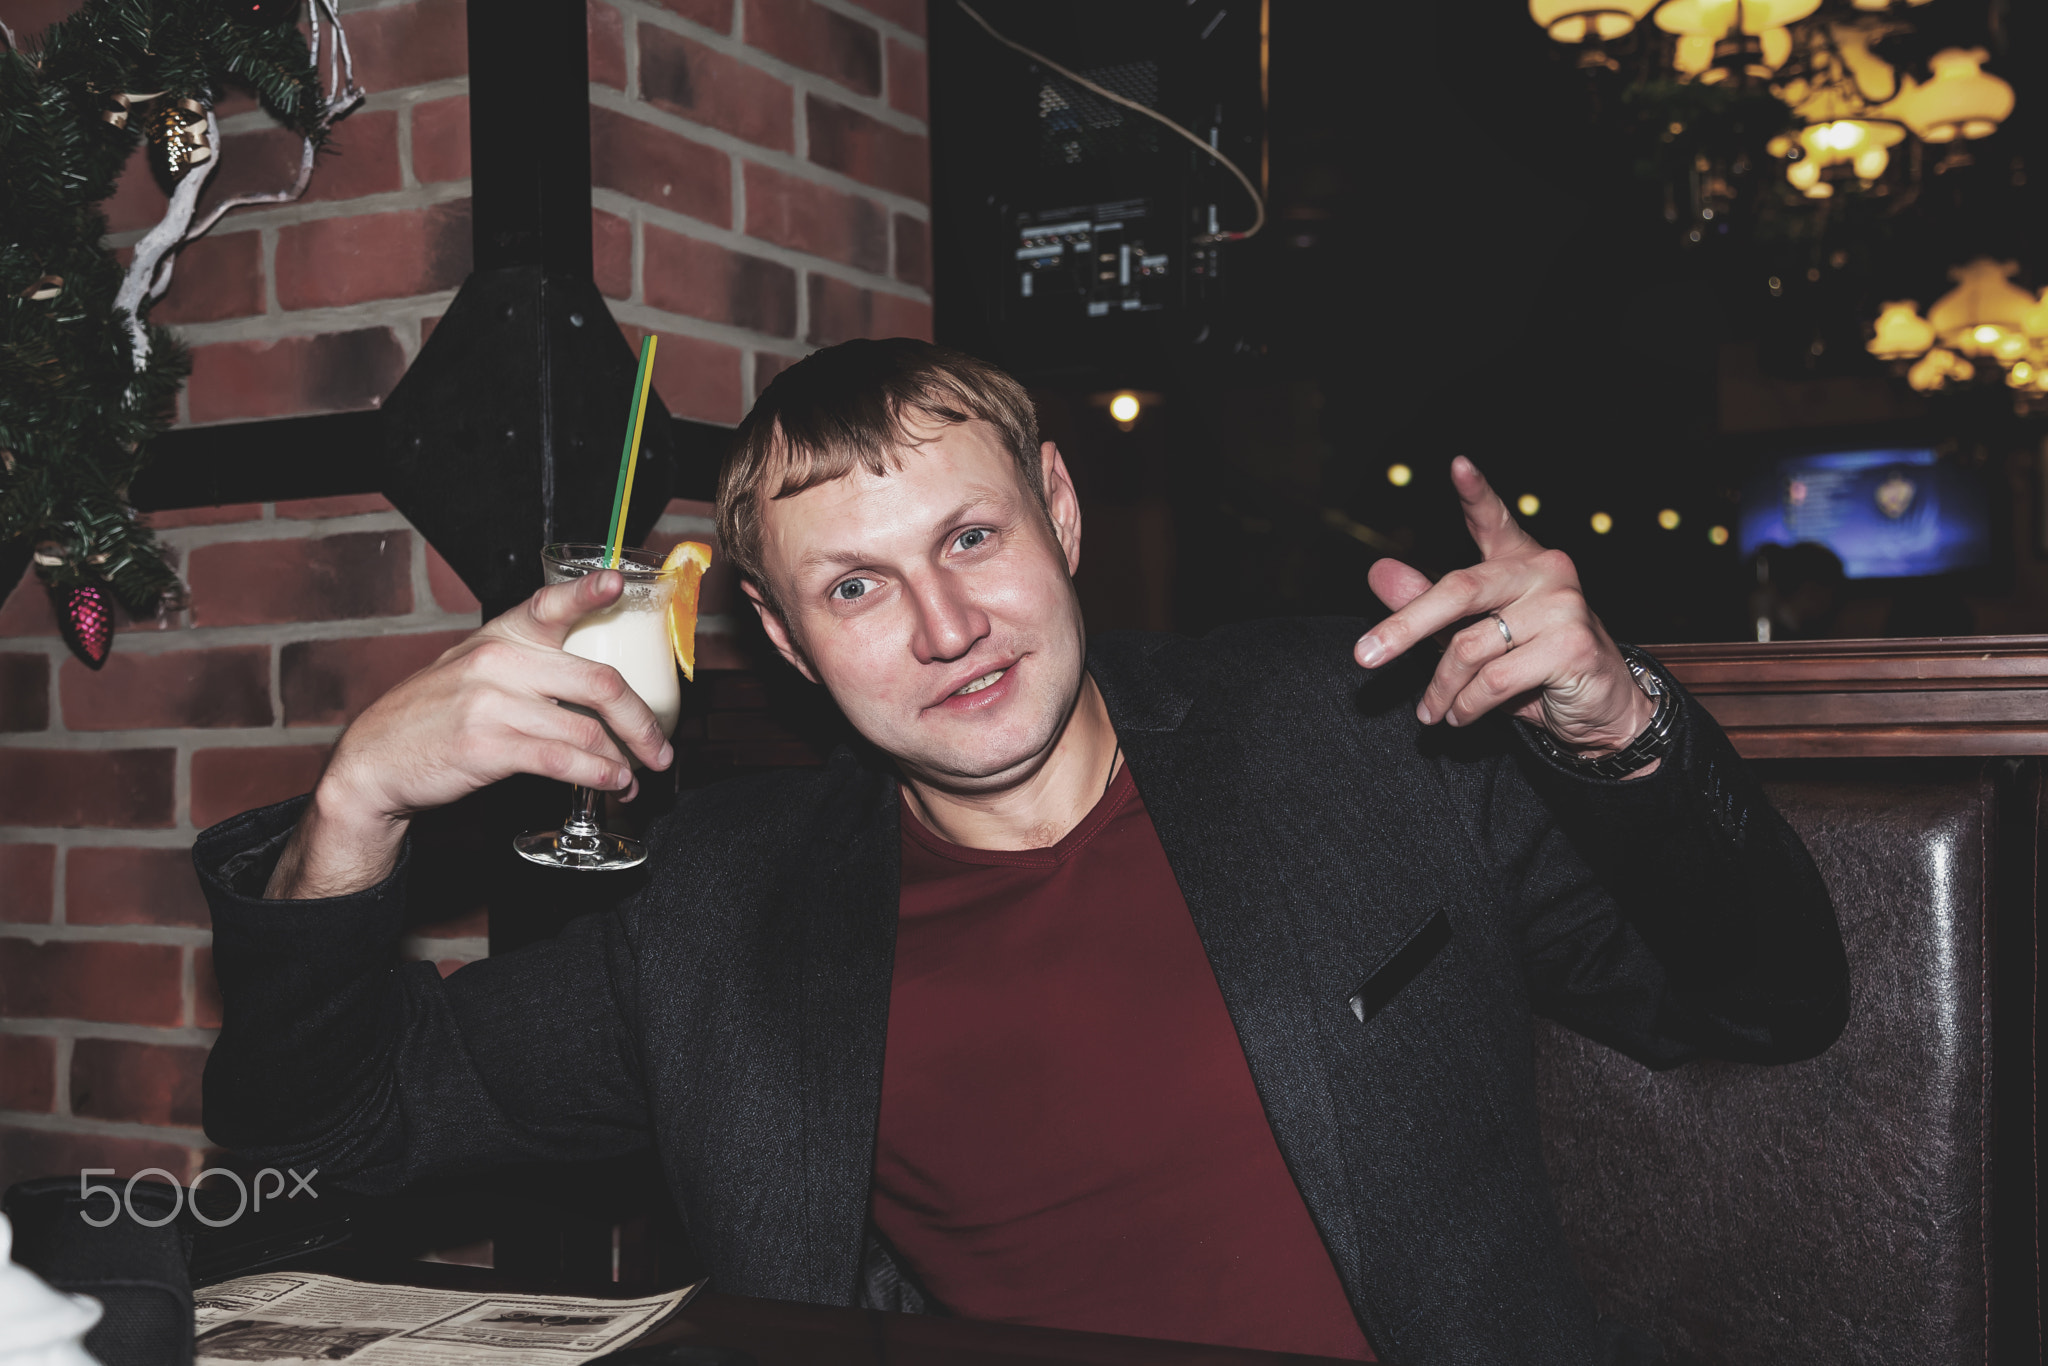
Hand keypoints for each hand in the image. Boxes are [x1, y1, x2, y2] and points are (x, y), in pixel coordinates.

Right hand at [265, 571, 673, 897]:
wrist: (373, 761)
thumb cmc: (434, 717)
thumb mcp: (473, 671)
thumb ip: (529, 667)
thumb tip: (602, 693)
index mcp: (501, 636)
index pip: (549, 604)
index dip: (587, 592)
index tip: (617, 583)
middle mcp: (499, 661)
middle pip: (599, 682)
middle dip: (642, 721)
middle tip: (660, 748)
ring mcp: (492, 703)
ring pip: (587, 729)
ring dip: (622, 760)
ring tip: (634, 777)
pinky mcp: (487, 746)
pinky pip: (562, 760)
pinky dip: (597, 776)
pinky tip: (611, 784)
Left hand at [1351, 457, 1657, 773]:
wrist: (1600, 709)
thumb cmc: (1531, 664)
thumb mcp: (1474, 633)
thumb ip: (1427, 604)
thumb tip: (1377, 572)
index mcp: (1521, 560)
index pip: (1494, 519)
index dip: (1476, 493)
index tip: (1458, 465)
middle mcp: (1546, 571)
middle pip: (1458, 590)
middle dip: (1405, 626)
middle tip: (1364, 657)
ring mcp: (1564, 606)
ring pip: (1470, 648)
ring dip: (1441, 689)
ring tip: (1434, 711)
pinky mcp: (1573, 646)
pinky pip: (1494, 680)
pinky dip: (1467, 706)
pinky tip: (1461, 715)